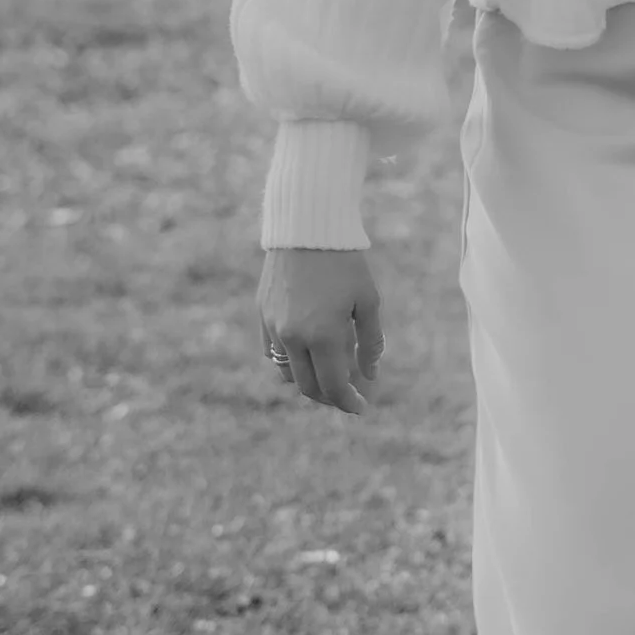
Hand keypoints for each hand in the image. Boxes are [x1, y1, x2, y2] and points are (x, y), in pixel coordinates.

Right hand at [259, 247, 384, 416]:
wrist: (307, 227)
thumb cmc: (345, 263)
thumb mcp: (368, 301)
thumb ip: (371, 342)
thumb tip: (371, 375)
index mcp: (323, 336)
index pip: (333, 386)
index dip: (348, 402)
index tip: (361, 407)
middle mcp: (293, 337)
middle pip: (308, 386)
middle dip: (329, 396)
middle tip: (347, 393)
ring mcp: (274, 327)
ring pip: (287, 372)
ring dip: (307, 380)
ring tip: (328, 374)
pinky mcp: (262, 314)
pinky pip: (272, 351)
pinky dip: (289, 361)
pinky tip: (306, 354)